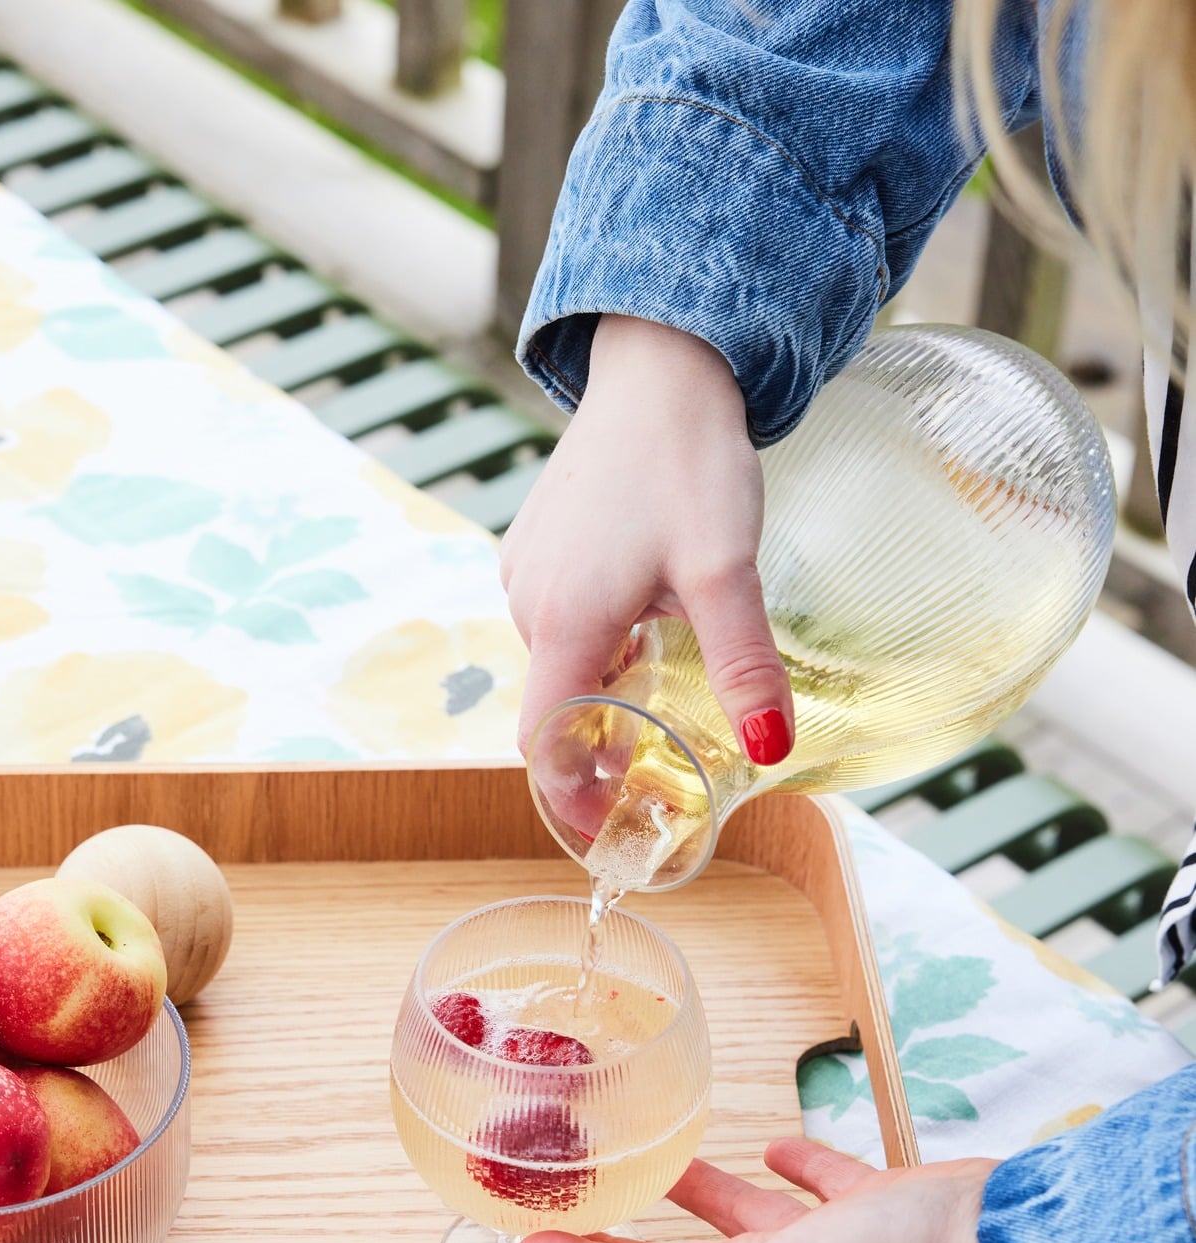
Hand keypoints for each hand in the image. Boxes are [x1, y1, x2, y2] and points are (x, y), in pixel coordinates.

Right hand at [502, 315, 792, 763]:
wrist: (663, 363)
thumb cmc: (688, 461)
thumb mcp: (726, 571)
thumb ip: (744, 666)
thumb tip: (770, 750)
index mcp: (563, 621)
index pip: (541, 741)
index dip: (569, 792)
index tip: (605, 825)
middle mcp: (527, 601)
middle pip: (553, 704)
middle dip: (598, 743)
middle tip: (658, 764)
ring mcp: (526, 568)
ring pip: (558, 660)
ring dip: (601, 686)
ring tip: (661, 683)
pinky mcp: (537, 542)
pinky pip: (558, 617)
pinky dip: (594, 641)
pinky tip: (645, 619)